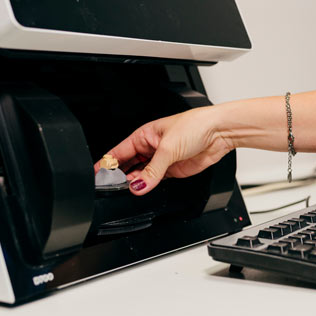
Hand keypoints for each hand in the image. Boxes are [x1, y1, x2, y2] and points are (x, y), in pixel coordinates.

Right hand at [94, 107, 233, 195]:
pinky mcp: (173, 170)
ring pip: (142, 175)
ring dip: (136, 183)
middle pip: (128, 165)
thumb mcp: (168, 148)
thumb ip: (152, 170)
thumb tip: (138, 185)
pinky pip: (156, 180)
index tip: (97, 176)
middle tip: (112, 187)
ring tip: (129, 190)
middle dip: (120, 176)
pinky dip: (150, 187)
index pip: (119, 151)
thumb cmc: (196, 125)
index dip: (106, 163)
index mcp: (144, 135)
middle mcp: (151, 147)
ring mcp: (162, 159)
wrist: (219, 132)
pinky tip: (144, 190)